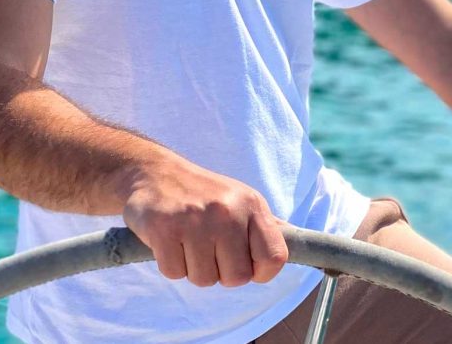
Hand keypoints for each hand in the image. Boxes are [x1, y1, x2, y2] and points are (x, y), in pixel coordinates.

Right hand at [121, 153, 287, 287]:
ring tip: (186, 239)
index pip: (275, 258)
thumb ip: (264, 226)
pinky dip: (169, 263)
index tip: (243, 260)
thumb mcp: (240, 200)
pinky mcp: (164, 228)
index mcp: (251, 204)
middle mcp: (226, 210)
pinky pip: (174, 273)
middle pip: (236, 278)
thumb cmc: (202, 193)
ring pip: (204, 280)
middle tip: (206, 246)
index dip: (259, 270)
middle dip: (220, 270)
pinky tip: (169, 239)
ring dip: (192, 267)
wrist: (154, 172)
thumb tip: (297, 242)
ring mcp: (194, 219)